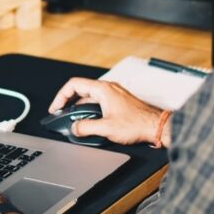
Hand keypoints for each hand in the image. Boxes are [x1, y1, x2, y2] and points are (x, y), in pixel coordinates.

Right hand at [49, 77, 164, 145]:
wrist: (157, 126)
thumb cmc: (137, 124)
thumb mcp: (106, 128)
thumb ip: (86, 127)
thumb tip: (74, 128)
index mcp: (103, 89)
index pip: (74, 85)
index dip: (61, 96)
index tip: (56, 108)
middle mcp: (108, 88)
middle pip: (80, 90)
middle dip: (68, 102)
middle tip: (60, 113)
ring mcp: (114, 94)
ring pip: (89, 97)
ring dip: (79, 108)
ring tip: (73, 120)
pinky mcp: (118, 102)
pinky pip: (98, 102)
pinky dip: (89, 110)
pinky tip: (88, 121)